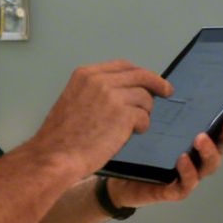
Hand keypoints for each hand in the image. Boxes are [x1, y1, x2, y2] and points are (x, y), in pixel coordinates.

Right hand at [27, 60, 170, 179]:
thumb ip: (95, 91)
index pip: (122, 66)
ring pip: (145, 97)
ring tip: (134, 125)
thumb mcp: (73, 100)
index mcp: (86, 74)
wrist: (56, 156)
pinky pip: (144, 116)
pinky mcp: (124, 114)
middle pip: (140, 75)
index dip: (139, 73)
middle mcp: (100, 80)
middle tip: (166, 91)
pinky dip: (142, 125)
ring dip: (144, 111)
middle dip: (156, 83)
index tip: (149, 80)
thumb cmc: (62, 136)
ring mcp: (113, 96)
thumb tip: (123, 91)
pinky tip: (133, 133)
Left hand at [104, 118, 222, 208]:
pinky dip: (188, 173)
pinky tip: (183, 160)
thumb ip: (162, 109)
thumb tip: (161, 80)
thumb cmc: (139, 152)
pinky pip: (185, 185)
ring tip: (201, 139)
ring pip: (207, 167)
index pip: (217, 130)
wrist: (117, 180)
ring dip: (208, 153)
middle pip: (219, 148)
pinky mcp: (172, 190)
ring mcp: (186, 176)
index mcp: (192, 143)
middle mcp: (195, 160)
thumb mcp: (151, 128)